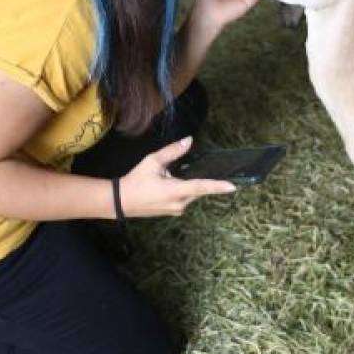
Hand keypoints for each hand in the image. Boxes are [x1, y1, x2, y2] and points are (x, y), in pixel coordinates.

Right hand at [118, 137, 235, 216]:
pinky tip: (167, 184)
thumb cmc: (136, 180)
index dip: (218, 186)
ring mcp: (175, 210)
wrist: (119, 201)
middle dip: (196, 179)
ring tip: (167, 177)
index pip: (202, 187)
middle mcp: (179, 204)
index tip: (233, 187)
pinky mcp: (171, 212)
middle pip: (197, 190)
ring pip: (191, 195)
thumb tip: (189, 140)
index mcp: (176, 191)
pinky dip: (181, 191)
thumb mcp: (153, 162)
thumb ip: (172, 151)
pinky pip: (183, 199)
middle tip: (181, 170)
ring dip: (187, 185)